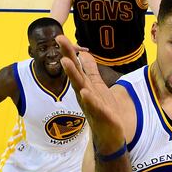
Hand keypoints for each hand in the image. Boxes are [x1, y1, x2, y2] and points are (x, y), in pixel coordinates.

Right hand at [56, 35, 123, 153]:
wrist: (111, 136)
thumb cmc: (103, 110)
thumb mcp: (97, 87)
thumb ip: (91, 71)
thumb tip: (83, 54)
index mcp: (85, 86)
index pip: (76, 66)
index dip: (69, 51)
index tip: (60, 36)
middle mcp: (85, 94)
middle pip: (75, 73)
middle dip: (68, 56)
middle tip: (60, 41)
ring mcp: (91, 105)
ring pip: (81, 88)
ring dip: (73, 75)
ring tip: (66, 62)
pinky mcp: (101, 116)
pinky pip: (95, 106)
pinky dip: (90, 100)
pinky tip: (85, 92)